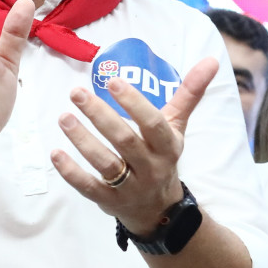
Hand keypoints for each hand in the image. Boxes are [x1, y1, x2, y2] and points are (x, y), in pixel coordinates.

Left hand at [52, 55, 217, 234]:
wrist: (158, 208)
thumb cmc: (162, 156)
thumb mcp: (177, 127)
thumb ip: (189, 94)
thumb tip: (211, 59)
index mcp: (168, 146)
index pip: (153, 123)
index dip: (134, 103)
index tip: (113, 81)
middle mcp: (152, 167)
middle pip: (126, 141)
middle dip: (100, 116)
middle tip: (77, 93)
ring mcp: (131, 186)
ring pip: (106, 164)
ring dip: (83, 140)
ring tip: (64, 117)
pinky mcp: (110, 200)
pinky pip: (89, 187)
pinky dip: (71, 172)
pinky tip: (56, 153)